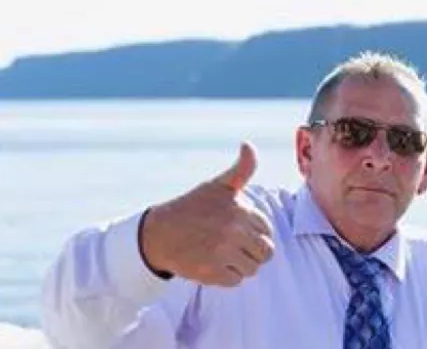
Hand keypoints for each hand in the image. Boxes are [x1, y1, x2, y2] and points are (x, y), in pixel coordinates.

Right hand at [140, 142, 274, 286]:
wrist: (158, 233)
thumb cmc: (193, 208)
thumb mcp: (218, 186)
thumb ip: (241, 170)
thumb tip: (248, 144)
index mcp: (240, 210)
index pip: (267, 230)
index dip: (254, 232)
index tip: (235, 229)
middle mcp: (233, 231)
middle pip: (265, 252)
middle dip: (252, 251)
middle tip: (231, 246)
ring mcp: (223, 253)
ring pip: (252, 269)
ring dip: (240, 265)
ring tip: (221, 254)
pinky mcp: (212, 273)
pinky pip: (235, 281)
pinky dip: (226, 277)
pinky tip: (211, 263)